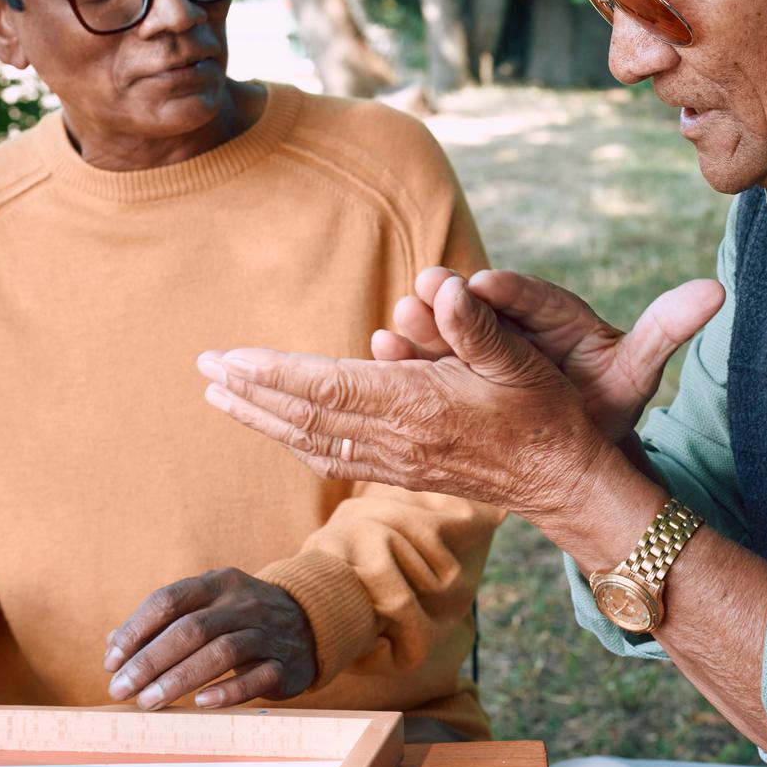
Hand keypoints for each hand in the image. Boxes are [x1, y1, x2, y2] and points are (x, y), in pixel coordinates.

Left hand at [104, 568, 315, 709]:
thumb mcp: (206, 606)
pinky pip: (257, 677)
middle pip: (191, 629)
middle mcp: (243, 603)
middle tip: (120, 690)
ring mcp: (267, 632)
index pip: (169, 600)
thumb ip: (161, 623)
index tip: (110, 662)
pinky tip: (200, 704)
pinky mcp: (285, 664)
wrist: (310, 621)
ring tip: (148, 702)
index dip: (135, 631)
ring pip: (221, 652)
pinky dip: (228, 691)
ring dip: (179, 679)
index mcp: (218, 583)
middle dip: (149, 661)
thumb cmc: (239, 618)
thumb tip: (113, 647)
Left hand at [204, 273, 619, 519]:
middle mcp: (397, 441)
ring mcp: (397, 463)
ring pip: (311, 441)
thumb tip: (443, 285)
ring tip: (221, 397)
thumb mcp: (520, 360)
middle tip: (203, 370)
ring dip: (262, 418)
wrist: (563, 481)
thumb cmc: (547, 413)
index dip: (274, 373)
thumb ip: (475, 326)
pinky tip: (277, 429)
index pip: (328, 389)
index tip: (229, 359)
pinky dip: (295, 440)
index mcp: (418, 408)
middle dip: (250, 393)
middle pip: (305, 417)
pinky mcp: (403, 474)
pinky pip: (333, 458)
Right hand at [372, 267, 725, 442]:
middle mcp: (512, 319)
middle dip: (452, 302)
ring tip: (395, 326)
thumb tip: (717, 291)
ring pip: (445, 327)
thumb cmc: (607, 399)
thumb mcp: (637, 367)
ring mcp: (477, 342)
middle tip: (426, 291)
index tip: (488, 284)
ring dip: (419, 327)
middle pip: (479, 305)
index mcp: (557, 311)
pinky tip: (376, 352)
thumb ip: (668, 326)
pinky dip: (403, 356)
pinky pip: (426, 356)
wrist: (573, 438)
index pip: (532, 292)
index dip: (510, 289)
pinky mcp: (451, 366)